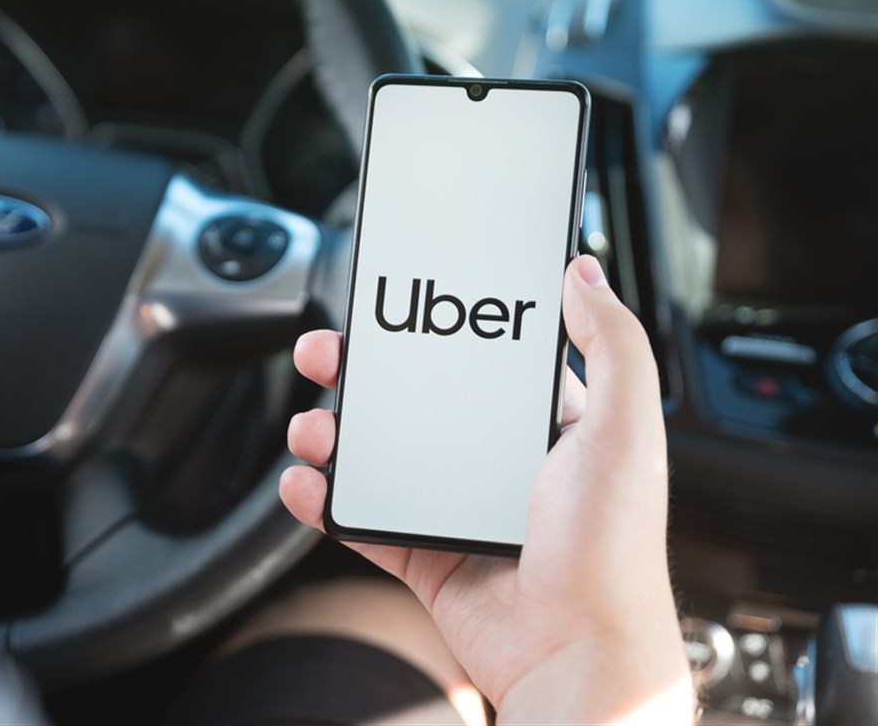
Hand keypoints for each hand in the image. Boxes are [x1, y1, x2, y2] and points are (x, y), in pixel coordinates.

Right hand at [281, 255, 692, 723]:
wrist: (574, 655)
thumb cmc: (612, 551)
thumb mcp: (624, 430)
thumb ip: (612, 345)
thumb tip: (585, 274)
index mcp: (543, 425)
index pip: (480, 358)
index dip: (435, 328)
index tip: (398, 303)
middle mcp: (496, 463)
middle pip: (413, 399)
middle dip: (362, 373)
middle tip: (329, 354)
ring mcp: (455, 509)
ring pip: (378, 455)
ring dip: (334, 433)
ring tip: (313, 426)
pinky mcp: (424, 554)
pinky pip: (361, 517)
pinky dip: (324, 498)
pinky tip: (306, 482)